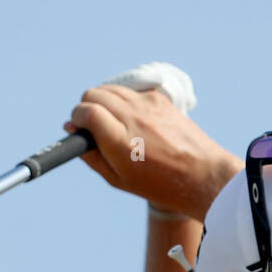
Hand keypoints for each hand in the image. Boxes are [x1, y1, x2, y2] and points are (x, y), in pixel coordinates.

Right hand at [65, 84, 242, 222]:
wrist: (200, 174)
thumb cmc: (158, 183)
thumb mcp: (117, 179)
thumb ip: (91, 154)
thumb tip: (71, 129)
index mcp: (120, 142)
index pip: (85, 111)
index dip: (76, 117)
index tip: (77, 127)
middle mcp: (133, 118)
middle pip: (94, 94)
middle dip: (86, 107)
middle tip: (91, 125)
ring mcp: (147, 105)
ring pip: (110, 88)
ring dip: (103, 101)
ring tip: (110, 122)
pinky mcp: (159, 99)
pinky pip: (130, 91)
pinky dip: (123, 100)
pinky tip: (131, 118)